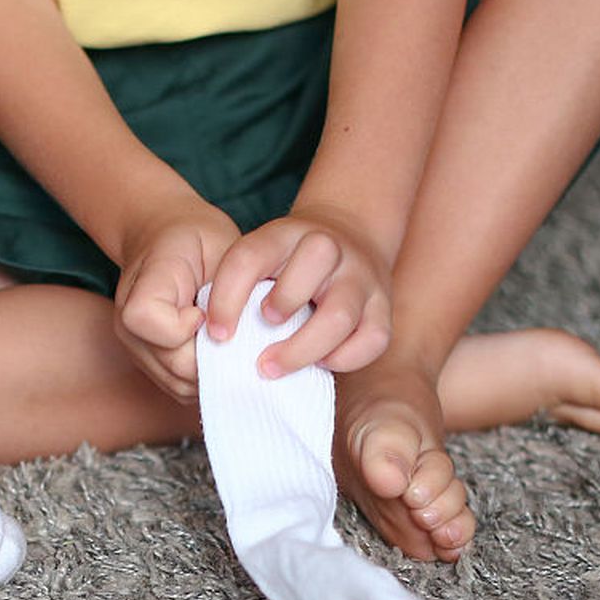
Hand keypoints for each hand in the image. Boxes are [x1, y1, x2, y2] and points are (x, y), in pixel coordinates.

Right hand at [113, 198, 241, 400]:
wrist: (163, 237)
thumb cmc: (195, 237)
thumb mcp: (216, 244)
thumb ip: (228, 288)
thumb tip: (243, 336)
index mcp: (142, 285)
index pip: (144, 319)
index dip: (182, 325)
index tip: (203, 309)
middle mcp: (128, 325)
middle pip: (171, 365)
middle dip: (211, 354)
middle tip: (229, 329)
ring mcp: (136, 349)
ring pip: (180, 384)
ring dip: (212, 370)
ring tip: (225, 339)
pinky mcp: (150, 366)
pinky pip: (182, 387)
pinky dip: (206, 376)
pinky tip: (217, 351)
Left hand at [203, 205, 391, 378]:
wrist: (349, 239)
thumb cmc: (287, 265)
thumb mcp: (259, 258)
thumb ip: (237, 287)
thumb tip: (216, 339)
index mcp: (285, 233)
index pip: (252, 256)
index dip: (228, 298)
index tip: (217, 334)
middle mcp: (329, 248)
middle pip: (316, 260)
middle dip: (283, 303)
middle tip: (255, 339)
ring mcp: (361, 277)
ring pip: (341, 314)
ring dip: (303, 347)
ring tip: (273, 365)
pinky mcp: (383, 307)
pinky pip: (372, 339)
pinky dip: (344, 359)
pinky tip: (319, 363)